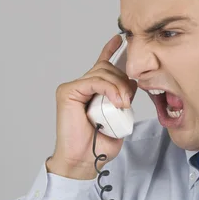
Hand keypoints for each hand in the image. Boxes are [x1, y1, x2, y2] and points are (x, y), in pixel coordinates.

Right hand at [47, 34, 136, 179]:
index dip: (111, 51)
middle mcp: (83, 87)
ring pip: (102, 72)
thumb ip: (123, 98)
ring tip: (122, 104)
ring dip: (117, 86)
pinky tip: (115, 100)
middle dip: (123, 80)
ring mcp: (74, 88)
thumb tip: (131, 83)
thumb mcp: (120, 116)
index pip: (103, 65)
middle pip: (108, 68)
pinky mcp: (67, 92)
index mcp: (94, 91)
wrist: (84, 160)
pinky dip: (107, 88)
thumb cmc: (100, 143)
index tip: (119, 39)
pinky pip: (93, 81)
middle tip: (128, 100)